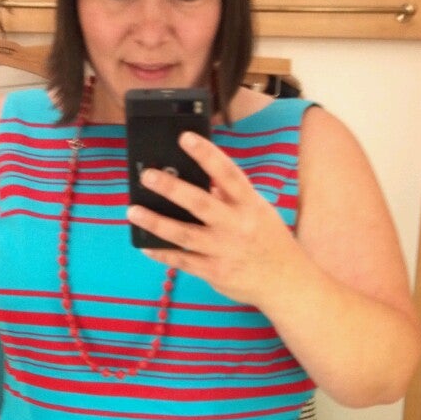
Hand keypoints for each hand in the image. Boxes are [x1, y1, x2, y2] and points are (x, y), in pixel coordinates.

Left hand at [126, 131, 293, 306]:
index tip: (185, 137)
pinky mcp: (215, 272)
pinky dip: (163, 253)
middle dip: (171, 188)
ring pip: (185, 234)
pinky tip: (145, 245)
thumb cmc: (270, 241)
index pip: (228, 173)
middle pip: (200, 203)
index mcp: (250, 205)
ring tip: (133, 210)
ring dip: (157, 222)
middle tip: (147, 175)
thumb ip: (231, 196)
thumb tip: (204, 179)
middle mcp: (236, 225)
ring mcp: (224, 250)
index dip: (206, 154)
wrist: (286, 282)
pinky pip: (184, 261)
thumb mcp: (259, 211)